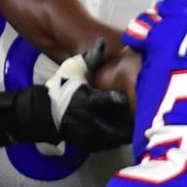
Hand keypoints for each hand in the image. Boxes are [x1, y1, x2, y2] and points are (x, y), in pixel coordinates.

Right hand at [0, 55, 132, 150]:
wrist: (43, 113)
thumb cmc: (62, 88)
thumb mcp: (73, 70)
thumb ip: (90, 58)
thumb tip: (103, 40)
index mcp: (86, 100)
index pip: (104, 100)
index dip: (116, 99)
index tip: (125, 97)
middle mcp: (89, 120)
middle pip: (117, 130)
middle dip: (132, 126)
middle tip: (143, 117)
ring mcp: (89, 136)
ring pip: (116, 140)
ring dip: (126, 133)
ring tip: (136, 125)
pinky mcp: (89, 146)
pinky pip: (110, 146)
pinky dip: (117, 140)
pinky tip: (123, 131)